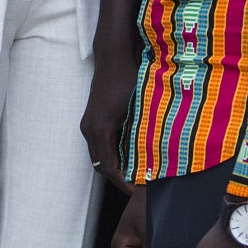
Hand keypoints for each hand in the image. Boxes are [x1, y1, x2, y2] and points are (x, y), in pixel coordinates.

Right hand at [81, 0, 141, 189]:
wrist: (113, 54)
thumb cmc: (129, 77)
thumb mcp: (140, 107)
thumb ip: (144, 133)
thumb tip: (158, 157)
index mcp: (100, 129)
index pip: (109, 167)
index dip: (124, 183)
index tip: (138, 193)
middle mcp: (89, 129)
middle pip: (101, 166)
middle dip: (119, 179)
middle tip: (139, 188)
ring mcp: (88, 123)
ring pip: (99, 156)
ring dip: (115, 167)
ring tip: (136, 175)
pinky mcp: (92, 119)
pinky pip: (99, 144)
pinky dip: (112, 154)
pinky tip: (131, 156)